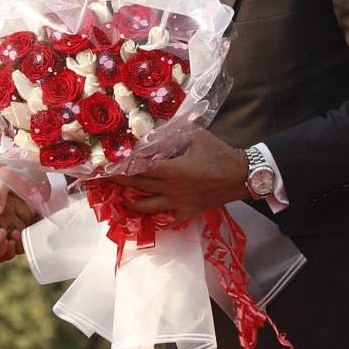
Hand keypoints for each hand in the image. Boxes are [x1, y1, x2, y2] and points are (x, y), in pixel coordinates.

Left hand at [109, 129, 248, 222]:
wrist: (242, 176)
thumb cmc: (220, 154)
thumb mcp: (197, 136)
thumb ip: (176, 132)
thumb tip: (158, 128)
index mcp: (173, 169)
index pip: (140, 168)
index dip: (123, 166)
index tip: (109, 164)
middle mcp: (171, 188)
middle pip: (139, 187)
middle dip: (121, 182)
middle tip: (107, 178)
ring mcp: (179, 203)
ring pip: (148, 207)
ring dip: (133, 203)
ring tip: (124, 198)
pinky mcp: (188, 211)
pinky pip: (170, 220)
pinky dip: (159, 219)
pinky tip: (154, 216)